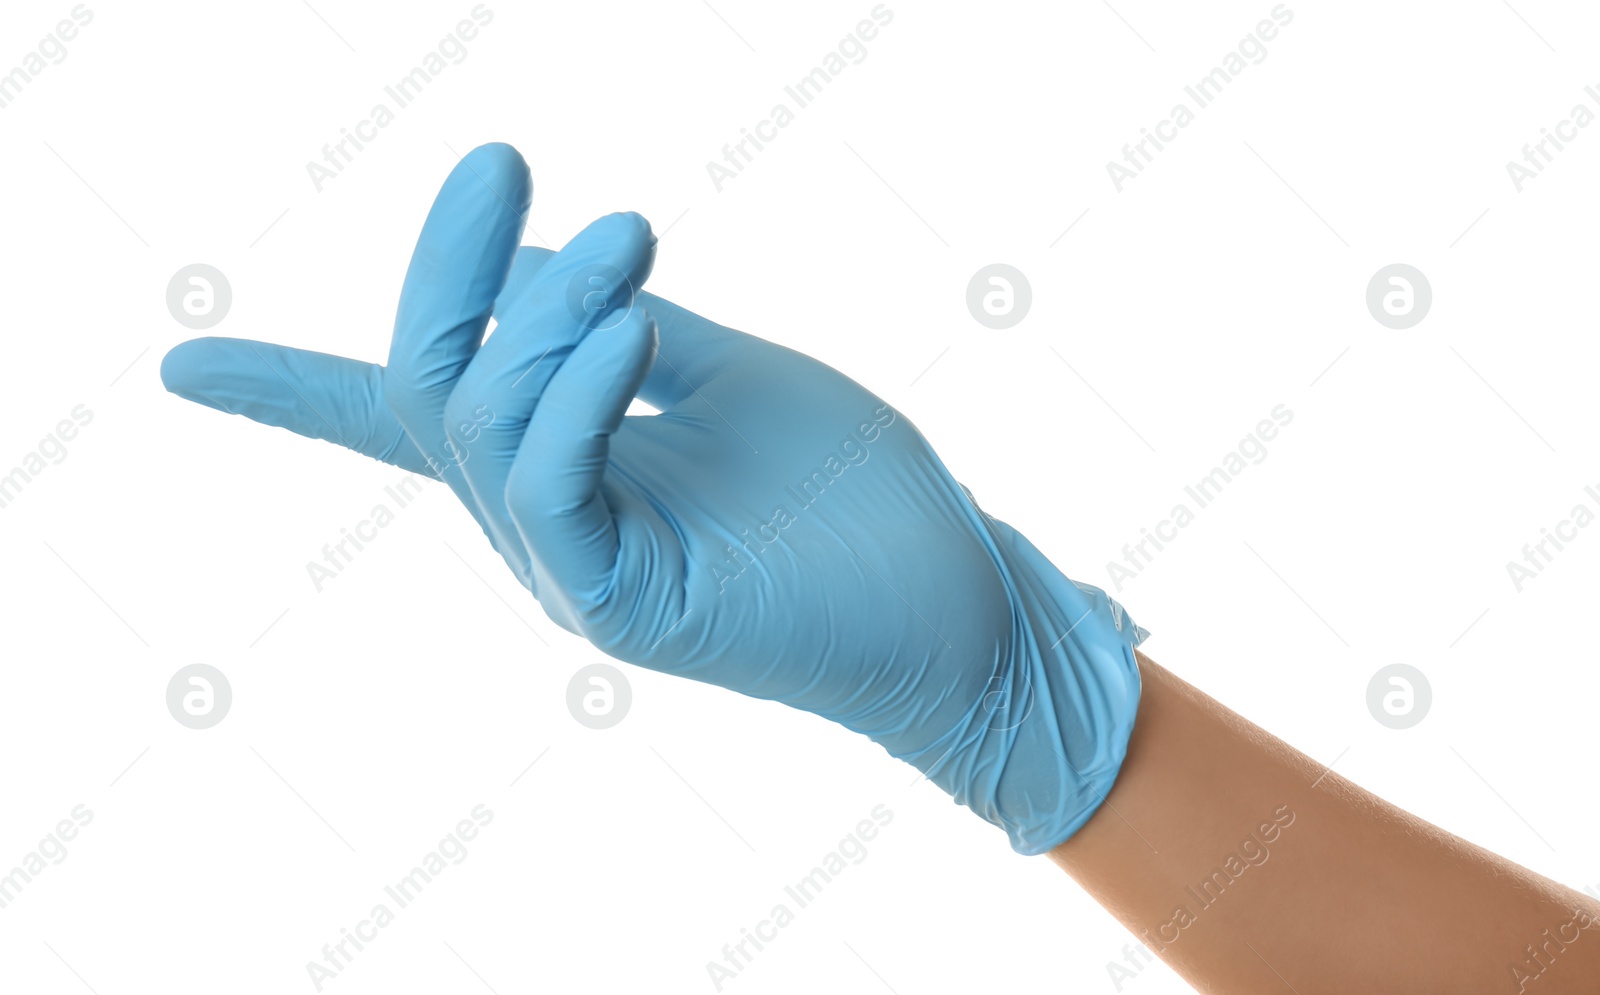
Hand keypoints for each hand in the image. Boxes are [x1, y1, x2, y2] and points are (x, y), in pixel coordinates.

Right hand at [161, 143, 1146, 853]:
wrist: (954, 595)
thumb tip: (528, 261)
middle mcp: (543, 522)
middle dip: (455, 261)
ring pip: (482, 424)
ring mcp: (575, 570)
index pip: (399, 422)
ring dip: (544, 310)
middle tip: (509, 159)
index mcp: (559, 465)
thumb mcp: (730, 370)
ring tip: (629, 243)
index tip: (180, 363)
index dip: (286, 389)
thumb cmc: (849, 490)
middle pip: (433, 382)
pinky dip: (575, 397)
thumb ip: (622, 324)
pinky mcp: (624, 607)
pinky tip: (632, 334)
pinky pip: (550, 489)